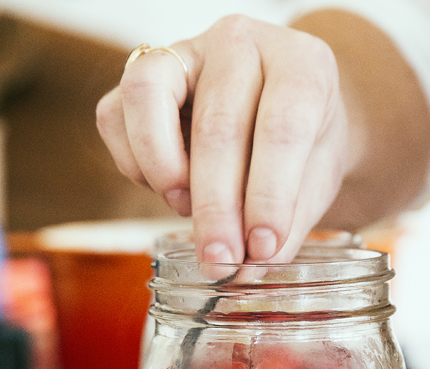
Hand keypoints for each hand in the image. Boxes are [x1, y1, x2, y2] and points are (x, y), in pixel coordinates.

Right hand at [96, 15, 350, 264]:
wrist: (287, 115)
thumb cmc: (305, 147)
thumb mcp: (314, 183)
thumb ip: (288, 223)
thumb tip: (251, 264)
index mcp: (300, 63)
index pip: (282, 127)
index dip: (269, 196)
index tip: (262, 249)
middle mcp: (241, 43)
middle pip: (217, 125)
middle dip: (215, 207)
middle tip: (219, 260)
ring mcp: (186, 51)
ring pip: (148, 96)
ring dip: (162, 170)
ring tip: (185, 211)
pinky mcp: (143, 73)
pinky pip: (114, 114)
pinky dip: (133, 163)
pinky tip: (168, 190)